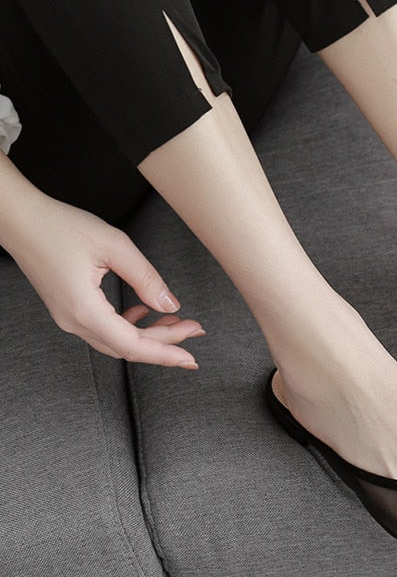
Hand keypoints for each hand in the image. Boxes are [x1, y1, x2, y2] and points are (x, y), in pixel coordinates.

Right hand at [7, 195, 204, 368]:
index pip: (134, 346)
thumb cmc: (60, 226)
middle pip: (128, 347)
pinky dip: (130, 326)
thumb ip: (146, 278)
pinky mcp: (69, 309)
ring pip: (117, 340)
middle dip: (166, 342)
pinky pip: (104, 329)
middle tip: (195, 330)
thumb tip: (170, 305)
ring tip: (176, 322)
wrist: (20, 219)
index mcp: (84, 310)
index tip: (191, 357)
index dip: (166, 353)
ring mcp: (69, 318)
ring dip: (149, 335)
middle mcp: (74, 321)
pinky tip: (145, 311)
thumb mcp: (114, 247)